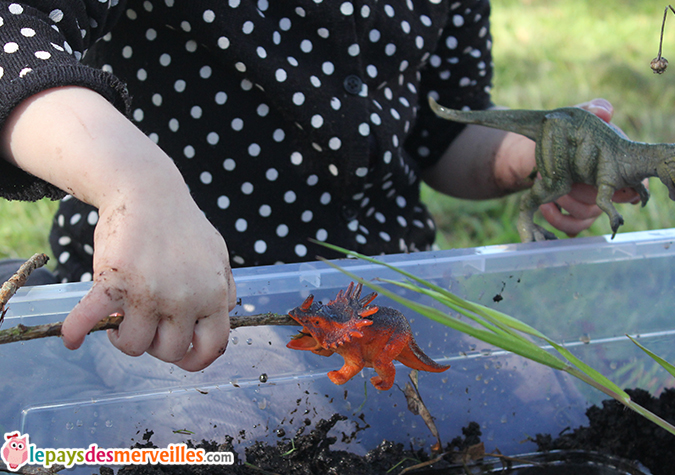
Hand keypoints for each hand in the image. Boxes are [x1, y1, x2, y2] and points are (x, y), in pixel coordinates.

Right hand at [1, 86, 235, 370]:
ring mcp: (149, 291)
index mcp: (212, 295)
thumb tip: (223, 315)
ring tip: (121, 317)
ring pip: (133, 344)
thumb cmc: (182, 226)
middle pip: (168, 351)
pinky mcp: (114, 279)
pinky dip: (76, 331)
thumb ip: (224, 289)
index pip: (212, 347)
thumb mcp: (218, 256)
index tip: (181, 357)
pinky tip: (72, 339)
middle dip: (155, 344)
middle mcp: (184, 298)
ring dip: (123, 336)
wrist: (148, 191)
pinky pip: (90, 318)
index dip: (195, 359)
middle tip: (147, 323)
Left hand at [539, 99, 643, 236]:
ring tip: (548, 188)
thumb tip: (606, 112)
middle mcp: (605, 186)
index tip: (628, 193)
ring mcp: (589, 201)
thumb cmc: (563, 130)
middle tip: (560, 182)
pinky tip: (545, 204)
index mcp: (613, 164)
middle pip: (604, 204)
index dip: (634, 190)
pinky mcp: (572, 212)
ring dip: (565, 204)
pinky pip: (572, 227)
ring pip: (586, 215)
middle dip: (581, 195)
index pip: (638, 184)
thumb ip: (592, 110)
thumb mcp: (577, 115)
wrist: (533, 147)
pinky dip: (556, 219)